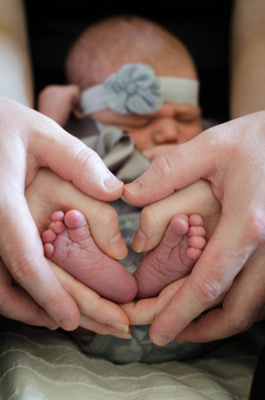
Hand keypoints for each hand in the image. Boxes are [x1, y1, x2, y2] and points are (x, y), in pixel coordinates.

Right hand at [0, 96, 122, 330]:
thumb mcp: (41, 133)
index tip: (75, 320)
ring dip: (31, 309)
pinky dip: (17, 293)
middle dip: (50, 312)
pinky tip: (41, 294)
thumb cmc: (1, 124)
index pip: (25, 260)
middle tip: (91, 326)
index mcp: (0, 204)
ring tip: (70, 317)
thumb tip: (116, 191)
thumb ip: (79, 161)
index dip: (51, 295)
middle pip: (10, 288)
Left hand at [124, 111, 264, 343]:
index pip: (208, 282)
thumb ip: (167, 173)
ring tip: (189, 325)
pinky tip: (219, 299)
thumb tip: (128, 196)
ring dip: (220, 322)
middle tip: (166, 333)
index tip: (158, 334)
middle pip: (236, 308)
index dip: (181, 313)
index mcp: (246, 224)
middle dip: (199, 328)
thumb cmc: (258, 139)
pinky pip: (262, 291)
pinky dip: (239, 304)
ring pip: (254, 306)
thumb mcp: (210, 147)